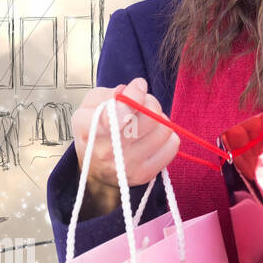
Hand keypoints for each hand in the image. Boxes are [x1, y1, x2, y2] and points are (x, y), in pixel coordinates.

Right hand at [71, 77, 180, 192]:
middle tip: (142, 106)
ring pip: (164, 129)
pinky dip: (167, 137)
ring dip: (159, 120)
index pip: (116, 114)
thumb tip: (136, 88)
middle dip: (150, 103)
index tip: (138, 88)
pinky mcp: (144, 174)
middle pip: (149, 116)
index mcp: (89, 130)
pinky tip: (153, 137)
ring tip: (146, 122)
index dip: (134, 97)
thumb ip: (110, 93)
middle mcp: (107, 151)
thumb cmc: (94, 128)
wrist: (94, 166)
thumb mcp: (90, 105)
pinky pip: (172, 145)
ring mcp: (127, 166)